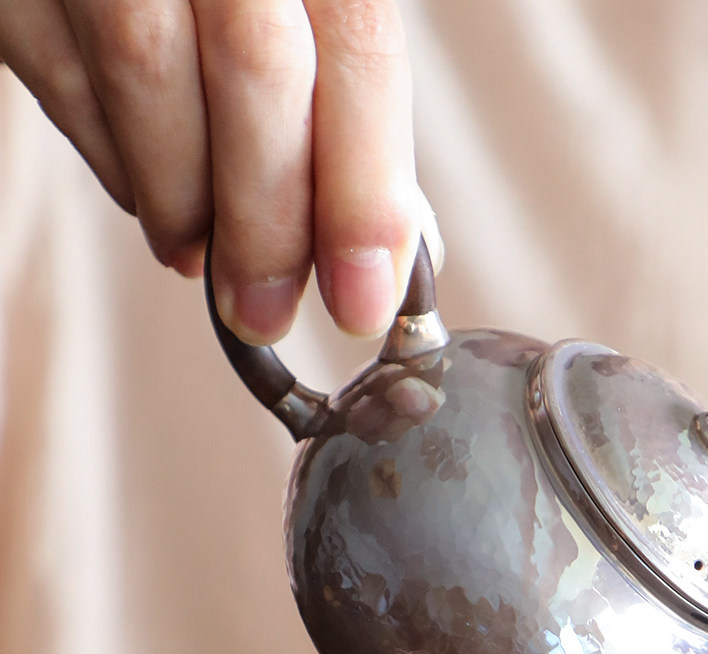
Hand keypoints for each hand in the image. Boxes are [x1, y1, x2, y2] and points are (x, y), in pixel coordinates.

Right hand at [0, 0, 421, 342]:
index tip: (362, 300)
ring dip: (183, 202)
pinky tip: (149, 191)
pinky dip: (111, 155)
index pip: (360, 48)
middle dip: (268, 222)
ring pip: (146, 70)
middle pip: (256, 67)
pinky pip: (60, 72)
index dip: (364, 191)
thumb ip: (345, 97)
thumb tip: (385, 252)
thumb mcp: (313, 6)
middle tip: (266, 308)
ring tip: (203, 256)